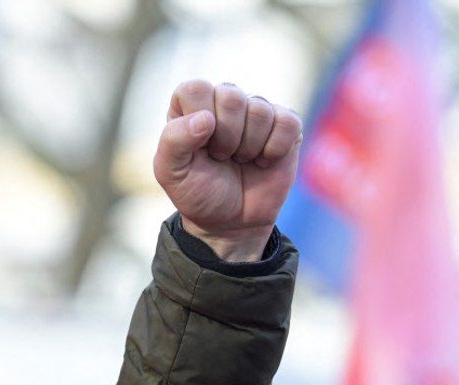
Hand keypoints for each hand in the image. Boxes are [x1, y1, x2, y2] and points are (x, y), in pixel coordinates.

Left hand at [153, 79, 301, 261]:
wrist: (231, 222)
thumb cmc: (198, 192)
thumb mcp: (171, 173)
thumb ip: (173, 140)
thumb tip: (205, 119)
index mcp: (191, 105)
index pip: (196, 89)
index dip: (199, 121)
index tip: (199, 148)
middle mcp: (224, 101)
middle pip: (231, 96)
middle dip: (226, 137)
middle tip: (221, 158)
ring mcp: (257, 111)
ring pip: (259, 110)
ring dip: (249, 147)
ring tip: (240, 160)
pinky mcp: (285, 125)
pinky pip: (287, 123)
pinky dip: (274, 150)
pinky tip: (263, 161)